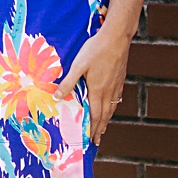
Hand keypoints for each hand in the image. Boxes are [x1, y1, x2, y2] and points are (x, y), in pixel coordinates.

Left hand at [53, 29, 129, 146]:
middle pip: (105, 114)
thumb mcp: (78, 65)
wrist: (117, 37)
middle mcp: (109, 90)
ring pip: (112, 107)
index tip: (92, 140)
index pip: (95, 115)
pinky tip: (112, 105)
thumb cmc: (95, 49)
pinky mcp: (120, 77)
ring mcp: (116, 84)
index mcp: (98, 90)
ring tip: (104, 127)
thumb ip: (68, 82)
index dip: (93, 128)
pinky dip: (113, 107)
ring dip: (107, 119)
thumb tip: (56, 97)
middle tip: (98, 140)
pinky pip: (117, 98)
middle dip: (100, 129)